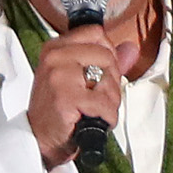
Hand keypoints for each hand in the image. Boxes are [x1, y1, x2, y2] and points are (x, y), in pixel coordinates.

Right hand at [27, 21, 132, 166]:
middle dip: (111, 81)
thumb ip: (108, 61)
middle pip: (107, 56)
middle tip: (97, 97)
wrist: (41, 139)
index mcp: (56, 48)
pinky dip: (107, 117)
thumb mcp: (80, 78)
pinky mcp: (66, 97)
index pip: (96, 33)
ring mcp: (59, 76)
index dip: (108, 53)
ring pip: (108, 79)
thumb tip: (131, 48)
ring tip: (93, 109)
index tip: (100, 72)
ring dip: (110, 101)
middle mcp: (55, 57)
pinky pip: (104, 103)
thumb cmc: (58, 109)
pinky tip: (93, 119)